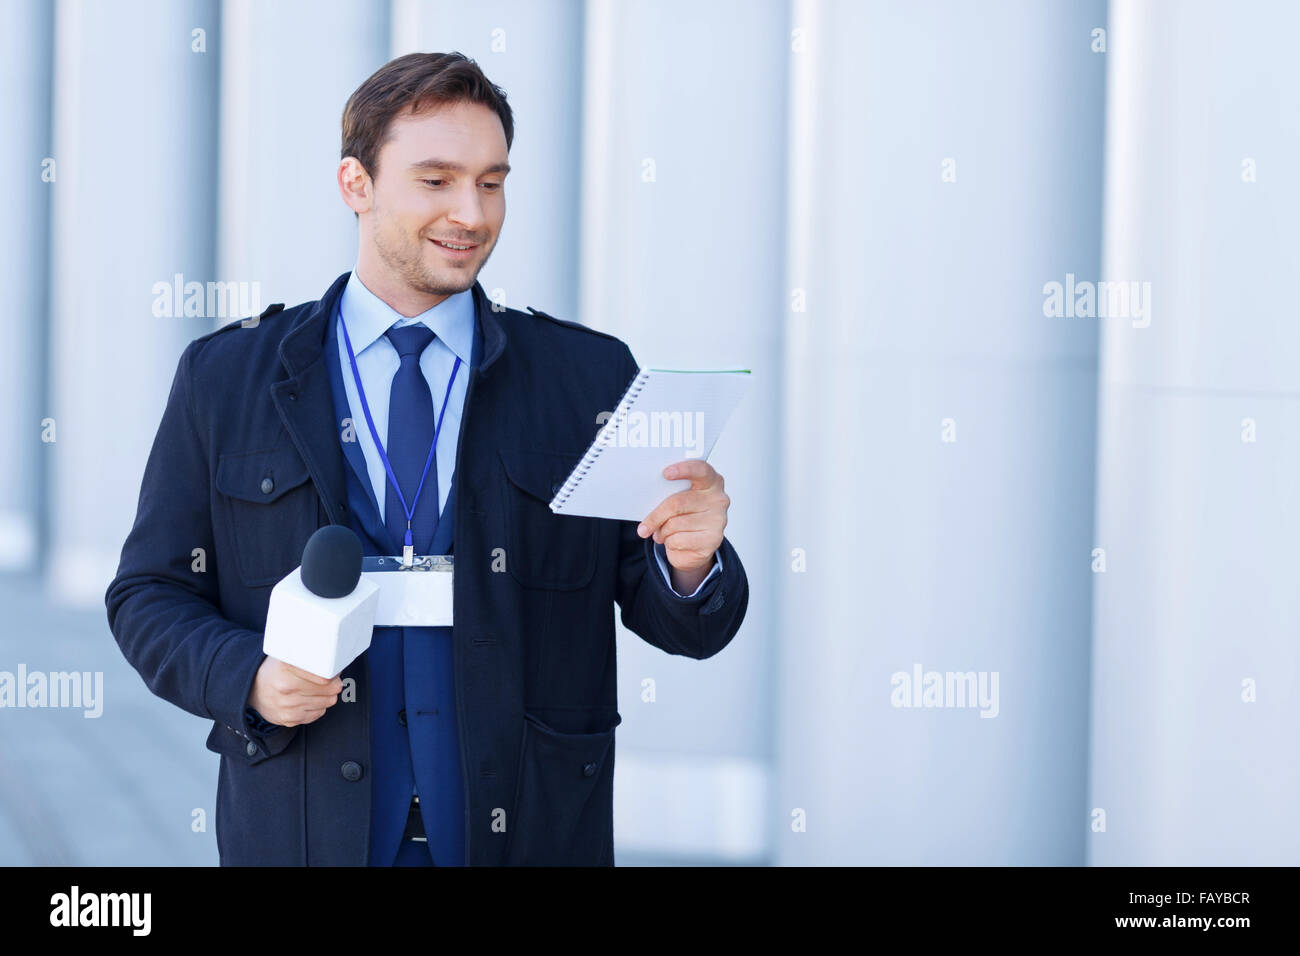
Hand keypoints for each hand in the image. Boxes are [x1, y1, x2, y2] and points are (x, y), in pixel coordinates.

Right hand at [247, 656, 342, 727]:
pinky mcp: (290, 719)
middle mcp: (286, 688)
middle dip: (333, 683)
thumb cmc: (275, 671)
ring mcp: (288, 706)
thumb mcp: (287, 655)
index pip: (325, 675)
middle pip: (331, 689)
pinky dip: (318, 706)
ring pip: (328, 701)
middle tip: (326, 678)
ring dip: (326, 695)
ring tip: (315, 688)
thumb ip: (308, 654)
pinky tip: (308, 698)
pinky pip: (319, 713)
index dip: (334, 671)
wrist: (252, 691)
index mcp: (286, 668)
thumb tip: (335, 655)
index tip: (333, 668)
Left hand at [636, 459, 728, 582]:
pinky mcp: (713, 539)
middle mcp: (718, 499)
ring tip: (662, 533)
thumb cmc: (683, 515)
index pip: (701, 470)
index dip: (683, 470)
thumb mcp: (677, 499)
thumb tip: (648, 498)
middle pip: (677, 503)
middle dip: (656, 516)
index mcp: (711, 481)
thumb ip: (669, 493)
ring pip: (675, 524)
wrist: (694, 546)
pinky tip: (673, 541)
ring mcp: (718, 520)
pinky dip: (670, 543)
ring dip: (662, 532)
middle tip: (643, 528)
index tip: (666, 473)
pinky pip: (679, 540)